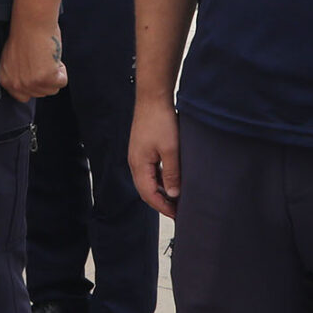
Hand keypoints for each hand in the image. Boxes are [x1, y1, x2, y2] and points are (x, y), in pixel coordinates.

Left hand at [0, 18, 66, 100]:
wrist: (31, 22)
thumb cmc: (25, 34)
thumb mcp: (13, 59)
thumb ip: (18, 74)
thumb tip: (30, 83)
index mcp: (6, 80)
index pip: (24, 97)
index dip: (34, 85)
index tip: (37, 74)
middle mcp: (17, 85)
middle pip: (41, 94)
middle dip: (46, 78)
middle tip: (42, 59)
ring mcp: (31, 83)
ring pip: (53, 89)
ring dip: (54, 74)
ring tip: (46, 56)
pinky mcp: (46, 78)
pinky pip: (62, 81)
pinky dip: (62, 70)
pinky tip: (52, 57)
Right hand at [128, 96, 180, 219]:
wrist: (152, 98)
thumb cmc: (160, 121)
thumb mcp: (171, 149)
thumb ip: (172, 173)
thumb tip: (173, 194)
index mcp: (139, 165)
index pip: (149, 195)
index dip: (163, 207)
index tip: (177, 215)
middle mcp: (135, 163)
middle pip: (146, 191)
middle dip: (161, 203)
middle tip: (177, 211)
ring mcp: (138, 156)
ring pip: (148, 181)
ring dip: (161, 192)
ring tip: (176, 199)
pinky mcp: (142, 149)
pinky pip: (150, 171)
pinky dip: (160, 180)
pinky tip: (171, 180)